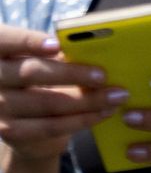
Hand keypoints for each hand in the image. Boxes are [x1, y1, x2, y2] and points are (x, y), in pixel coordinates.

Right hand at [0, 24, 124, 165]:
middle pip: (30, 73)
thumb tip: (100, 46)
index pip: (5, 41)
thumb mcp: (45, 60)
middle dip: (72, 74)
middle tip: (104, 75)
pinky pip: (50, 126)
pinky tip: (103, 112)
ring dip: (86, 100)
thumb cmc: (42, 78)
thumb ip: (62, 52)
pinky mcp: (10, 131)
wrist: (25, 120)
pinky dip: (82, 119)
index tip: (57, 45)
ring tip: (116, 95)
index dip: (28, 42)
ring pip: (45, 102)